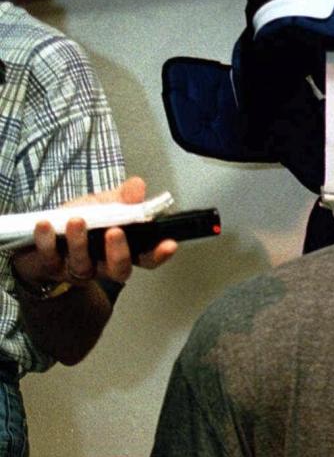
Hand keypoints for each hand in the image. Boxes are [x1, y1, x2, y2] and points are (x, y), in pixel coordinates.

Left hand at [12, 176, 176, 291]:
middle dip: (119, 253)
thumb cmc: (79, 221)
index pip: (146, 257)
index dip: (159, 253)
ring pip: (83, 265)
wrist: (41, 233)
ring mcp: (77, 268)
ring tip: (77, 220)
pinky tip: (44, 225)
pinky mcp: (51, 267)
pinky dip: (47, 240)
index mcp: (121, 250)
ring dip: (80, 242)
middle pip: (119, 270)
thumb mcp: (102, 204)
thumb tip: (138, 186)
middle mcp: (103, 265)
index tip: (169, 244)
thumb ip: (121, 198)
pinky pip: (50, 258)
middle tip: (116, 232)